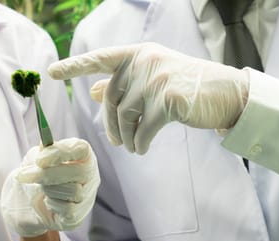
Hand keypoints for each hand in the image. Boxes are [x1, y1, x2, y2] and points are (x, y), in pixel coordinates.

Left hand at [0, 138, 99, 236]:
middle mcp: (90, 174)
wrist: (26, 202)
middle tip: (24, 175)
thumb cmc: (36, 174)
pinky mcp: (78, 215)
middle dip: (49, 174)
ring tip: (40, 189)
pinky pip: (69, 210)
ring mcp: (87, 196)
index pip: (82, 149)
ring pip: (74, 191)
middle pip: (80, 171)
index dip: (62, 153)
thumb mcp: (34, 159)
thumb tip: (44, 145)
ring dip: (49, 189)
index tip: (40, 160)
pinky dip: (52, 204)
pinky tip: (48, 202)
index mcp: (81, 155)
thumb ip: (41, 152)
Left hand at [48, 42, 248, 154]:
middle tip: (117, 142)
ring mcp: (158, 79)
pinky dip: (139, 143)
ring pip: (126, 116)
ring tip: (133, 147)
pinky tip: (142, 149)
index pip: (100, 58)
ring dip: (127, 138)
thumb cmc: (186, 86)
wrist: (226, 94)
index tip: (51, 72)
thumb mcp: (153, 78)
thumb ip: (122, 83)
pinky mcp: (169, 101)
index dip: (74, 66)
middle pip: (111, 98)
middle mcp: (145, 62)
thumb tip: (92, 90)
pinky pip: (143, 129)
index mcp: (138, 53)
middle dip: (110, 124)